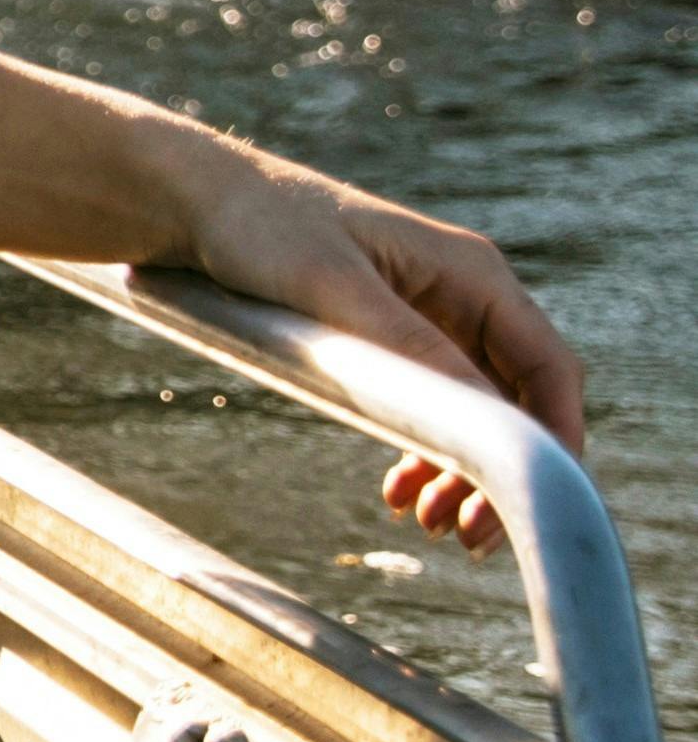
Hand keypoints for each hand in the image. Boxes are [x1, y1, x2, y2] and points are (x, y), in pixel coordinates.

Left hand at [158, 138, 588, 552]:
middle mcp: (462, 295)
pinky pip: (425, 406)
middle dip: (498, 470)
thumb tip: (484, 419)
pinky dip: (419, 450)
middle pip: (514, 400)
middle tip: (469, 539)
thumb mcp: (333, 287)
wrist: (187, 202)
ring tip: (427, 523)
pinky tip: (395, 491)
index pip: (547, 366)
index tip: (534, 502)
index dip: (554, 437)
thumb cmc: (258, 225)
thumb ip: (408, 345)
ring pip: (471, 412)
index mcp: (471, 272)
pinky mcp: (384, 338)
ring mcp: (426, 318)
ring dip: (458, 471)